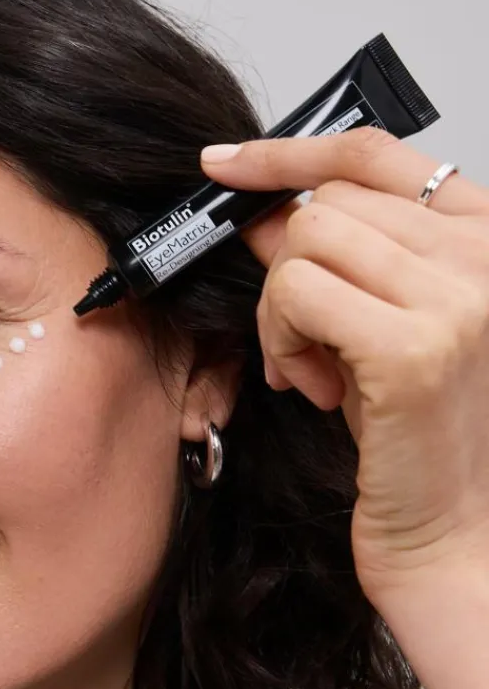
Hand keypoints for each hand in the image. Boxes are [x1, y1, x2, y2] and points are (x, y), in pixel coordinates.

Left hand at [199, 127, 488, 604]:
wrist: (451, 536)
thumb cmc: (416, 439)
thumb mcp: (370, 328)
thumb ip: (332, 260)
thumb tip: (261, 209)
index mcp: (488, 238)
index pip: (376, 153)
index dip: (289, 152)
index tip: (225, 164)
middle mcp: (488, 255)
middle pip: (326, 201)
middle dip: (285, 269)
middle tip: (300, 341)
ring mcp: (460, 297)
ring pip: (304, 242)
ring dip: (281, 310)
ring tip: (312, 369)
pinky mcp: (415, 348)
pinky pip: (296, 294)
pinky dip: (281, 341)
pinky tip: (316, 389)